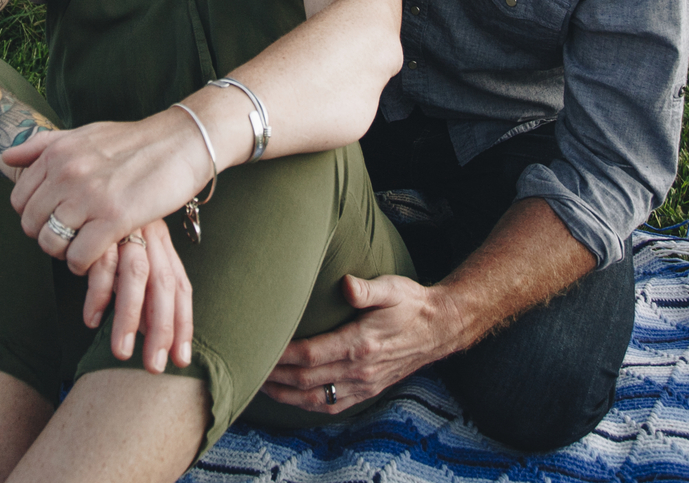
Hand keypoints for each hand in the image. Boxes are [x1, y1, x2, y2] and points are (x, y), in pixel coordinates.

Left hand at [1, 110, 208, 273]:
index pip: (19, 200)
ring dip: (64, 253)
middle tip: (70, 236)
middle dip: (47, 236)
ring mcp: (90, 196)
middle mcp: (67, 173)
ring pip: (51, 243)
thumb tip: (5, 158)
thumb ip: (43, 146)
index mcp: (57, 153)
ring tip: (82, 246)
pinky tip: (97, 254)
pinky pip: (78, 257)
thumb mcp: (84, 134)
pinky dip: (83, 264)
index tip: (55, 218)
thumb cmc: (134, 142)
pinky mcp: (114, 218)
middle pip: (32, 225)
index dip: (34, 216)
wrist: (181, 142)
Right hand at [80, 218, 194, 372]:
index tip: (181, 359)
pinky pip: (101, 264)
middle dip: (162, 329)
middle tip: (155, 367)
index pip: (180, 287)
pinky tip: (92, 319)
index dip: (183, 323)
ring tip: (121, 353)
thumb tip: (148, 331)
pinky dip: (97, 293)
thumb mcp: (133, 248)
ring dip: (129, 318)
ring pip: (135, 278)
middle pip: (163, 287)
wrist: (90, 171)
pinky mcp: (98, 229)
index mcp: (162, 244)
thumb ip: (142, 286)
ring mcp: (125, 232)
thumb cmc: (111, 220)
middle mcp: (149, 238)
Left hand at [263, 273, 454, 412]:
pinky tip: (292, 398)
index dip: (281, 355)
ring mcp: (364, 384)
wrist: (439, 328)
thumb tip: (346, 284)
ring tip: (261, 386)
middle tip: (248, 367)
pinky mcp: (368, 390)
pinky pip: (333, 405)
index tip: (259, 347)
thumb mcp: (392, 287)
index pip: (310, 355)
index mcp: (360, 344)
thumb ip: (367, 289)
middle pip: (305, 380)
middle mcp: (360, 370)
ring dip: (285, 395)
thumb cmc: (411, 303)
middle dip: (274, 376)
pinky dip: (308, 405)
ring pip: (316, 398)